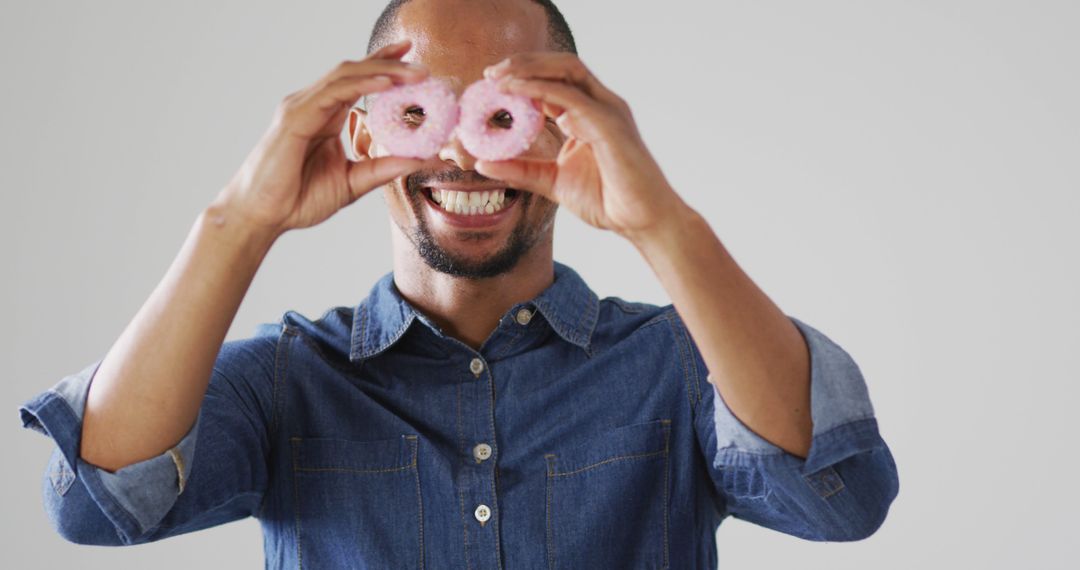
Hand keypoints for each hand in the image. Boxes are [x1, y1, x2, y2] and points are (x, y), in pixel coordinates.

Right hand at [214, 40, 427, 236]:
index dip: (384, 65)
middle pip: (355, 71)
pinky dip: (360, 85)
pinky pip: (331, 93)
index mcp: (326, 115)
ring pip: (345, 76)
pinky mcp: (294, 118)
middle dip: (390, 63)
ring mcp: (302, 107)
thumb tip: (425, 159)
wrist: (263, 216)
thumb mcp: (354, 182)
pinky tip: (385, 84)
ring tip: (413, 73)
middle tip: (424, 66)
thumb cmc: (299, 199)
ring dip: (382, 71)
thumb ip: (386, 168)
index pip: (359, 81)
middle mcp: (314, 105)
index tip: (414, 60)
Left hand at [476, 53, 688, 241]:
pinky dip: (544, 92)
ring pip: (568, 72)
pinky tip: (520, 95)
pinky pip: (574, 100)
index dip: (524, 75)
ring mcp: (608, 112)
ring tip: (500, 79)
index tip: (491, 81)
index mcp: (590, 114)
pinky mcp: (611, 126)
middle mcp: (601, 105)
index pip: (555, 80)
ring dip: (531, 70)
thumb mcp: (553, 182)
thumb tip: (481, 162)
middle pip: (562, 66)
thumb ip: (521, 169)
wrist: (641, 221)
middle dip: (524, 62)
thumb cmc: (607, 200)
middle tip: (490, 73)